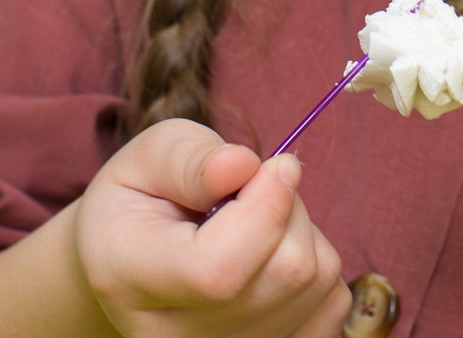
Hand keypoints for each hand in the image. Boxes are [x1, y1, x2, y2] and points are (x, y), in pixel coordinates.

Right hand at [72, 119, 353, 337]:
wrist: (135, 264)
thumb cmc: (143, 201)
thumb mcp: (146, 159)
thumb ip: (189, 159)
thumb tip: (243, 166)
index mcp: (128, 280)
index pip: (219, 269)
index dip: (267, 209)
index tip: (277, 165)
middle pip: (285, 274)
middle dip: (288, 207)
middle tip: (254, 189)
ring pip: (317, 283)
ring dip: (304, 232)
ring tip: (255, 223)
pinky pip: (334, 303)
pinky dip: (317, 264)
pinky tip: (271, 255)